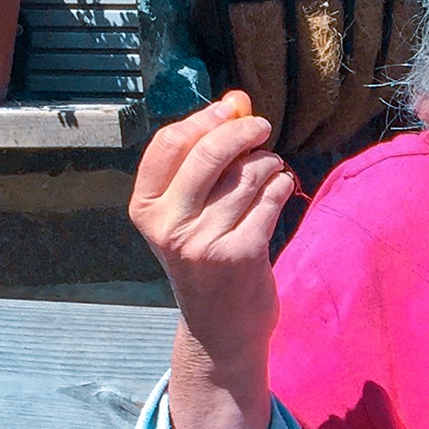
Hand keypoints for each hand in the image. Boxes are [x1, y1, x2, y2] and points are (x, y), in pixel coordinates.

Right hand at [130, 91, 292, 360]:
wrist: (220, 327)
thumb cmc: (206, 258)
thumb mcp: (191, 211)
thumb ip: (207, 158)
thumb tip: (236, 101)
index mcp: (146, 209)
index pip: (169, 144)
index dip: (204, 119)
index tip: (231, 108)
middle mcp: (168, 225)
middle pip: (208, 154)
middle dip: (242, 131)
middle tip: (262, 126)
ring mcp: (203, 241)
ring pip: (247, 175)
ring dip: (268, 163)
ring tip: (270, 171)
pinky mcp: (240, 254)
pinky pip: (270, 198)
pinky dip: (282, 184)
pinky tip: (281, 188)